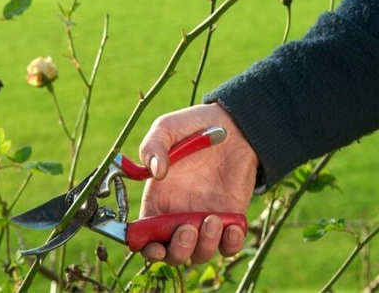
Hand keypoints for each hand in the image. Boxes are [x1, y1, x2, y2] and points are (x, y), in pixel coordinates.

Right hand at [138, 103, 257, 264]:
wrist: (233, 125)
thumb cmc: (193, 127)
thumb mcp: (167, 128)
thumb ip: (153, 147)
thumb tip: (156, 172)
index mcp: (158, 200)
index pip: (145, 237)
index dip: (146, 249)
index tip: (154, 247)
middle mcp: (179, 215)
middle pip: (172, 254)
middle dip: (178, 251)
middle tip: (188, 228)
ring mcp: (205, 219)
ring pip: (200, 254)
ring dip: (204, 246)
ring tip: (212, 219)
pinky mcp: (230, 219)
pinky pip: (229, 246)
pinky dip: (230, 245)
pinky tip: (232, 226)